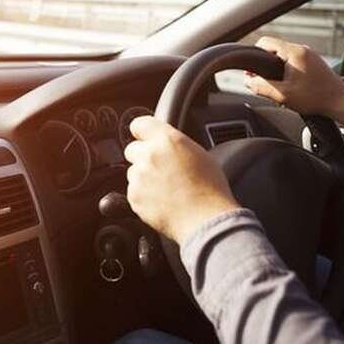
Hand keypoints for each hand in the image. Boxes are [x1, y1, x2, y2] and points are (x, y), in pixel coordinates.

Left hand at [124, 116, 239, 244]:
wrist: (205, 220)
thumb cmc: (211, 190)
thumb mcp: (201, 154)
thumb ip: (178, 144)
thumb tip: (169, 144)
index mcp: (167, 140)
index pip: (139, 123)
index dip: (142, 131)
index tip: (144, 136)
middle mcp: (149, 155)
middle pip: (132, 149)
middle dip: (142, 156)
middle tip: (161, 168)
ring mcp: (139, 177)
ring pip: (132, 171)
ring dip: (143, 177)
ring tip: (166, 188)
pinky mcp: (133, 196)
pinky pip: (133, 191)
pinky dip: (143, 195)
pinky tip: (162, 200)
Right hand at [247, 36, 343, 125]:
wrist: (340, 102)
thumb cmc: (315, 98)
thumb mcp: (282, 95)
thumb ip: (261, 87)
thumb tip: (248, 81)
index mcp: (294, 52)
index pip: (265, 42)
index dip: (254, 55)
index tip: (252, 71)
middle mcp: (302, 49)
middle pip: (273, 48)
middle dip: (264, 64)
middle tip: (262, 81)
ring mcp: (308, 55)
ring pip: (282, 55)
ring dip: (274, 68)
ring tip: (276, 85)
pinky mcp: (312, 62)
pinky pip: (292, 60)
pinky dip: (285, 70)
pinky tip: (287, 85)